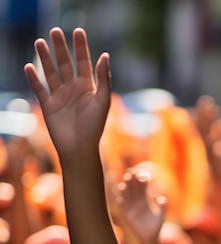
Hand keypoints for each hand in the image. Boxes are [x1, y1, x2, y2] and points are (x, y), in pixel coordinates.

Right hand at [24, 27, 110, 157]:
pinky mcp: (48, 106)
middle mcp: (73, 89)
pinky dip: (34, 79)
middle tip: (55, 31)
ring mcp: (59, 96)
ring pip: (50, 73)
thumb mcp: (102, 101)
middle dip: (60, 48)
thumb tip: (105, 55)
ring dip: (45, 58)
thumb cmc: (94, 127)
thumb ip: (104, 78)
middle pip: (65, 63)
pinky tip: (29, 66)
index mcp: (87, 87)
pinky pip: (39, 89)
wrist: (79, 148)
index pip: (83, 62)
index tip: (77, 31)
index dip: (80, 47)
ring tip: (39, 42)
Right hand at [117, 168, 166, 243]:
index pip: (143, 188)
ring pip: (127, 196)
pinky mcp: (126, 215)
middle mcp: (137, 202)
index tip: (143, 174)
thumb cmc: (156, 226)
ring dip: (125, 190)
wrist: (150, 237)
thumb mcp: (161, 216)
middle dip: (132, 181)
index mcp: (146, 200)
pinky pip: (123, 207)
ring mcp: (131, 208)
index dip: (142, 181)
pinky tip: (120, 198)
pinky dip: (121, 203)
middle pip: (134, 189)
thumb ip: (162, 207)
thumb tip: (163, 198)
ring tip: (124, 184)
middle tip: (131, 173)